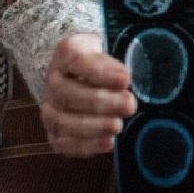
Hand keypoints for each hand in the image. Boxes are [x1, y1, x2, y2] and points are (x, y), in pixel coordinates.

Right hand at [41, 33, 136, 156]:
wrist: (86, 75)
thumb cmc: (107, 62)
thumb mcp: (115, 46)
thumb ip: (126, 55)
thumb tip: (142, 73)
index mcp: (68, 52)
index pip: (78, 60)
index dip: (101, 71)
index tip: (125, 79)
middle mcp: (54, 80)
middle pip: (70, 94)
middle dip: (102, 102)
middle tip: (129, 105)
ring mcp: (51, 108)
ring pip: (64, 121)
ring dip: (94, 126)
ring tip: (118, 126)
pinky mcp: (55, 132)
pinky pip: (64, 143)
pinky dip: (86, 146)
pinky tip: (108, 143)